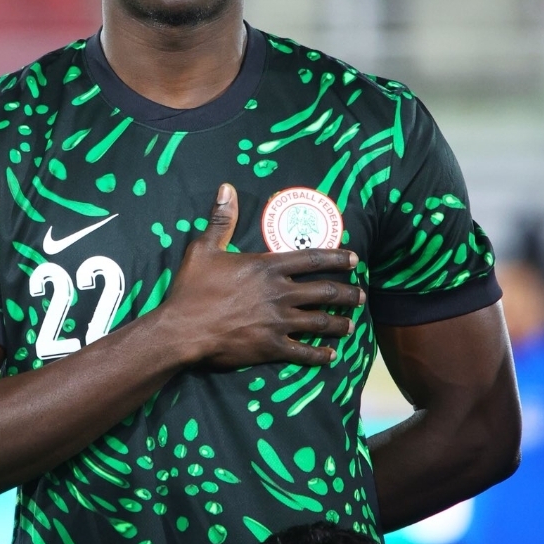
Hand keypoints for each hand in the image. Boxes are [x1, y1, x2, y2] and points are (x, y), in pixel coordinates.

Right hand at [157, 184, 362, 369]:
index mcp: (268, 267)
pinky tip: (331, 355)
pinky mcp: (272, 347)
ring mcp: (278, 321)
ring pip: (321, 322)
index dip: (337, 258)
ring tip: (351, 325)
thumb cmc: (193, 289)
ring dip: (340, 323)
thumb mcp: (204, 248)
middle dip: (348, 293)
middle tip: (361, 296)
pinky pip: (304, 352)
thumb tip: (227, 188)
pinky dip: (321, 354)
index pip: (312, 259)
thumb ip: (221, 220)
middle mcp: (280, 293)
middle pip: (325, 291)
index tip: (355, 260)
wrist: (183, 329)